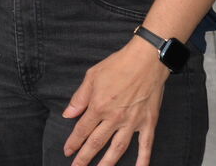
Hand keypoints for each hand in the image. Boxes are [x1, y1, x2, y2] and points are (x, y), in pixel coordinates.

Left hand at [61, 37, 169, 165]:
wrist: (146, 60)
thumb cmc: (118, 65)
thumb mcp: (92, 76)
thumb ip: (79, 97)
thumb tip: (68, 114)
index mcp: (99, 106)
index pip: (82, 130)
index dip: (73, 143)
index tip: (67, 152)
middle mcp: (114, 117)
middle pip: (97, 143)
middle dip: (85, 158)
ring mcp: (132, 122)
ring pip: (118, 148)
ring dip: (108, 163)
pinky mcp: (148, 122)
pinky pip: (146, 145)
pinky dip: (143, 159)